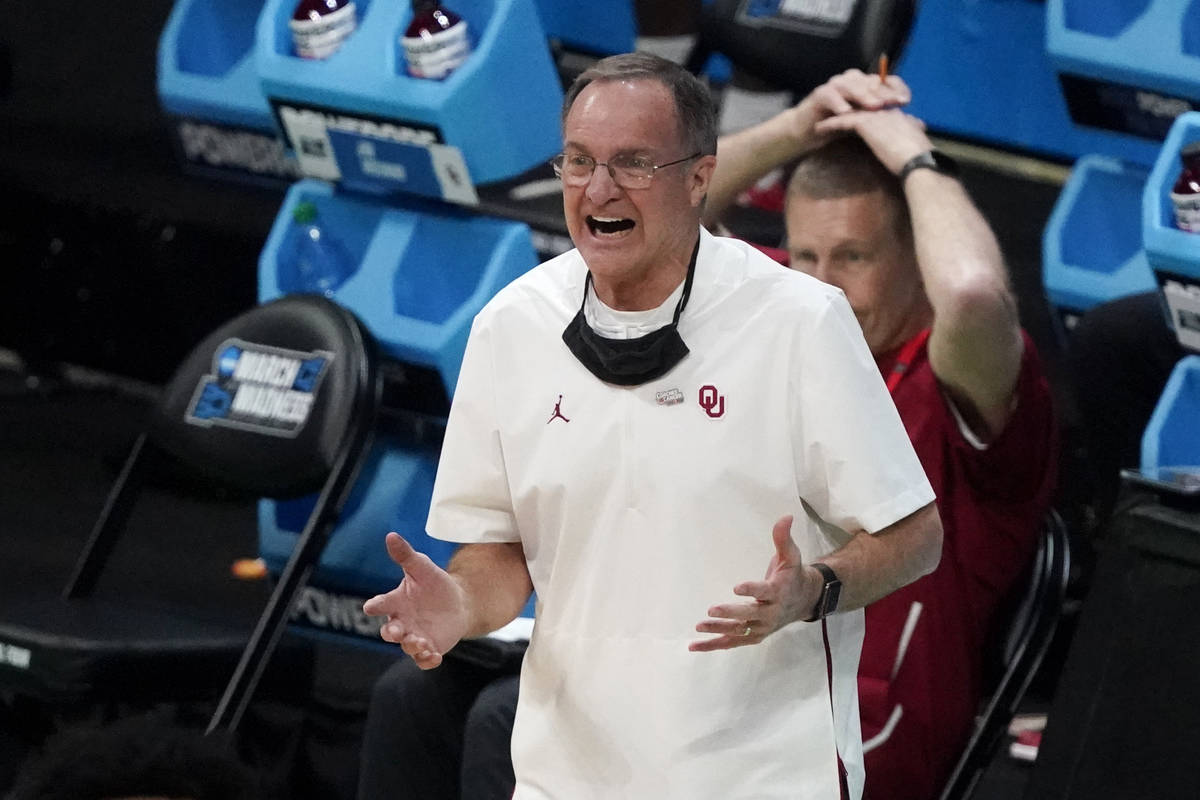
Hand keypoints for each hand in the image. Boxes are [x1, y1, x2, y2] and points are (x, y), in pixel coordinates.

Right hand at [363, 533, 470, 668]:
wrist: (459, 602)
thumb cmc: (434, 584)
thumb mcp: (422, 567)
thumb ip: (405, 555)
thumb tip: (391, 535)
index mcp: (396, 602)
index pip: (381, 604)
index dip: (375, 605)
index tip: (371, 606)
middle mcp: (401, 622)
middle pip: (390, 631)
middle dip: (391, 632)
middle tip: (395, 631)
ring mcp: (414, 637)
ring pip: (406, 647)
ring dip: (411, 645)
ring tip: (420, 642)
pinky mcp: (429, 648)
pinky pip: (424, 660)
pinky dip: (427, 660)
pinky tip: (435, 656)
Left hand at [689, 515, 822, 651]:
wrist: (805, 600)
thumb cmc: (793, 575)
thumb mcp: (791, 555)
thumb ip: (783, 538)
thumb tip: (785, 516)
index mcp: (778, 592)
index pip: (764, 591)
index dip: (751, 589)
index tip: (737, 587)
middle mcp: (770, 613)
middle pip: (749, 615)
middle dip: (731, 613)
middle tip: (711, 610)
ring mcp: (762, 627)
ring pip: (739, 631)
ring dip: (718, 630)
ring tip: (699, 627)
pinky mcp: (753, 635)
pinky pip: (732, 642)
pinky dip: (713, 645)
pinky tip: (694, 646)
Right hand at [789, 68, 910, 151]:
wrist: (808, 131)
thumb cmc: (838, 127)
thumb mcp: (867, 124)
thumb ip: (888, 121)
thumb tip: (920, 124)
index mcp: (865, 85)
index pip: (884, 80)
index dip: (896, 88)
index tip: (906, 101)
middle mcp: (852, 81)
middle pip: (870, 82)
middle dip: (882, 93)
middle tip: (892, 103)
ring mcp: (835, 86)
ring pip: (852, 85)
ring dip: (863, 96)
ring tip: (873, 107)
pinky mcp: (820, 94)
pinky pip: (830, 96)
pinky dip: (838, 103)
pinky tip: (846, 112)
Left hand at [813, 106, 932, 175]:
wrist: (918, 162)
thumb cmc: (920, 159)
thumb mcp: (916, 143)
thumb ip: (912, 137)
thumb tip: (916, 142)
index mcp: (898, 115)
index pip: (876, 105)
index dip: (862, 107)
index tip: (851, 111)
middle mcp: (886, 110)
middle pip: (860, 102)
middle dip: (846, 105)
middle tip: (831, 109)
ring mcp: (875, 114)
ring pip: (849, 108)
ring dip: (834, 112)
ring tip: (820, 117)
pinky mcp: (866, 123)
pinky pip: (842, 120)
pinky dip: (830, 123)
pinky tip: (818, 128)